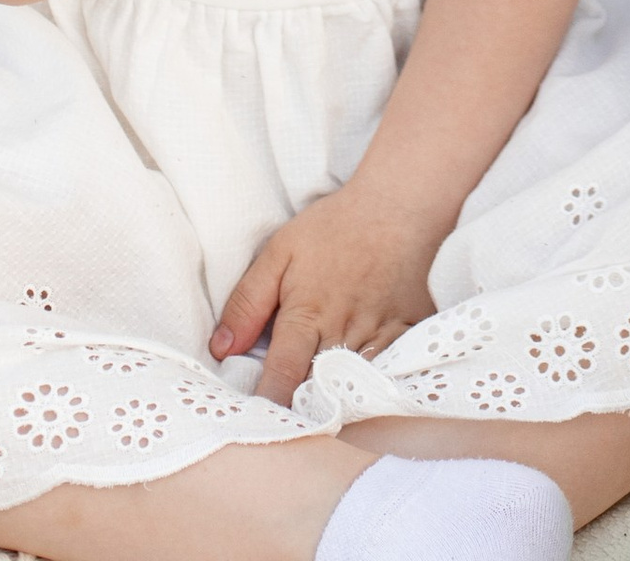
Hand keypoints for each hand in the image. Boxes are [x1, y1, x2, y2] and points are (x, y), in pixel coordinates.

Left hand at [211, 177, 448, 400]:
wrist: (398, 204)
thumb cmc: (335, 227)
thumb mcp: (280, 251)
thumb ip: (248, 302)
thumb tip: (221, 350)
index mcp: (307, 314)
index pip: (282, 376)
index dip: (269, 406)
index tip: (256, 425)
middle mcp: (343, 330)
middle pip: (317, 389)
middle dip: (299, 409)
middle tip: (284, 423)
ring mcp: (379, 333)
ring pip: (352, 386)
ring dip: (334, 400)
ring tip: (318, 413)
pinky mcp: (407, 331)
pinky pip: (389, 370)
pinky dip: (373, 384)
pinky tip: (361, 391)